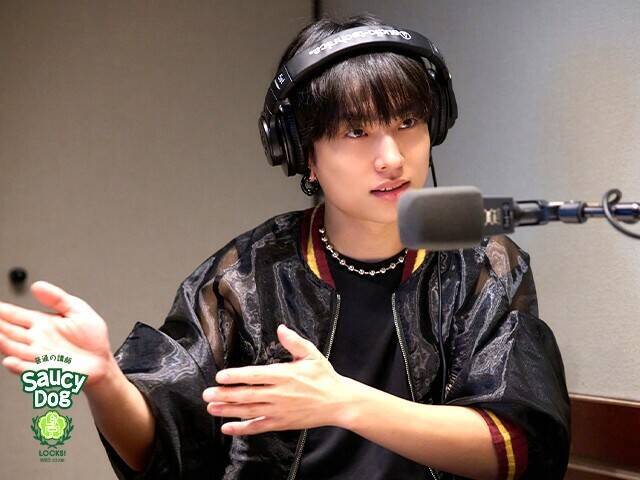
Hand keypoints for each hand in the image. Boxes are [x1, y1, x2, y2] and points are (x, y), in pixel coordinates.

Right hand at [0, 281, 115, 386]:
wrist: (102, 361)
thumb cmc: (92, 337)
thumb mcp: (78, 310)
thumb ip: (57, 298)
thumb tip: (37, 286)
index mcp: (42, 323)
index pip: (16, 315)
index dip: (3, 311)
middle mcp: (37, 340)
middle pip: (10, 332)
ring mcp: (39, 355)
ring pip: (15, 349)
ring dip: (4, 344)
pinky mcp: (46, 371)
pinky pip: (29, 369)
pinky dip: (20, 366)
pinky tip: (11, 360)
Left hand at [202, 324, 355, 435]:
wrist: (338, 402)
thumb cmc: (324, 376)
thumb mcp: (312, 354)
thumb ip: (294, 342)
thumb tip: (280, 328)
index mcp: (285, 375)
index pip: (255, 376)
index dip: (236, 377)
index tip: (220, 376)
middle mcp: (279, 394)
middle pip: (247, 395)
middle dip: (225, 395)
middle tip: (206, 394)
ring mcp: (279, 411)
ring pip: (249, 411)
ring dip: (228, 410)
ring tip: (211, 408)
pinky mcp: (281, 423)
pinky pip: (258, 427)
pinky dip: (242, 429)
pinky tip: (227, 428)